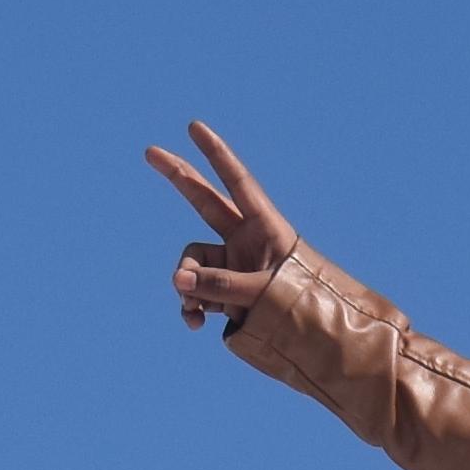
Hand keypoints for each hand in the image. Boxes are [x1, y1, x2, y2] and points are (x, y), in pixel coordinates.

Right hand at [146, 120, 298, 333]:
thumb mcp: (264, 294)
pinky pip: (195, 292)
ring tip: (195, 311)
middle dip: (178, 178)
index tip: (195, 127)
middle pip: (204, 202)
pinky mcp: (224, 293)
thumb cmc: (305, 309)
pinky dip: (191, 306)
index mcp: (265, 228)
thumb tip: (178, 281)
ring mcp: (232, 265)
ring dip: (187, 286)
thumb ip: (220, 285)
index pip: (237, 184)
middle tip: (150, 151)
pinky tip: (194, 324)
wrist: (318, 341)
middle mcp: (245, 242)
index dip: (217, 156)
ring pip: (192, 264)